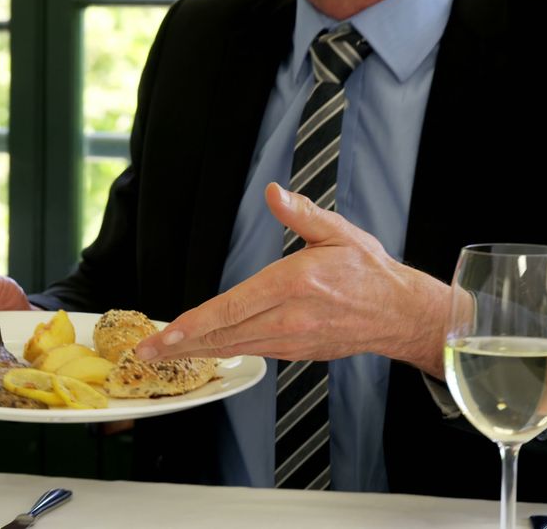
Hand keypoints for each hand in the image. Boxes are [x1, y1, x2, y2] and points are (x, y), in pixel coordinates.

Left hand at [135, 182, 449, 377]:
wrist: (401, 313)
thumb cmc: (368, 271)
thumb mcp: (337, 232)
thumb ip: (301, 214)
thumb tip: (273, 193)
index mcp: (294, 285)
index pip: (233, 307)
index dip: (195, 323)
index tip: (166, 334)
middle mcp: (289, 318)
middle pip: (224, 335)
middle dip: (181, 345)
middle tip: (145, 351)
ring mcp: (292, 340)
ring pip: (234, 348)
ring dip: (196, 351)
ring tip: (163, 353)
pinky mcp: (296, 352)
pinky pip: (252, 352)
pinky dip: (223, 352)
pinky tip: (202, 349)